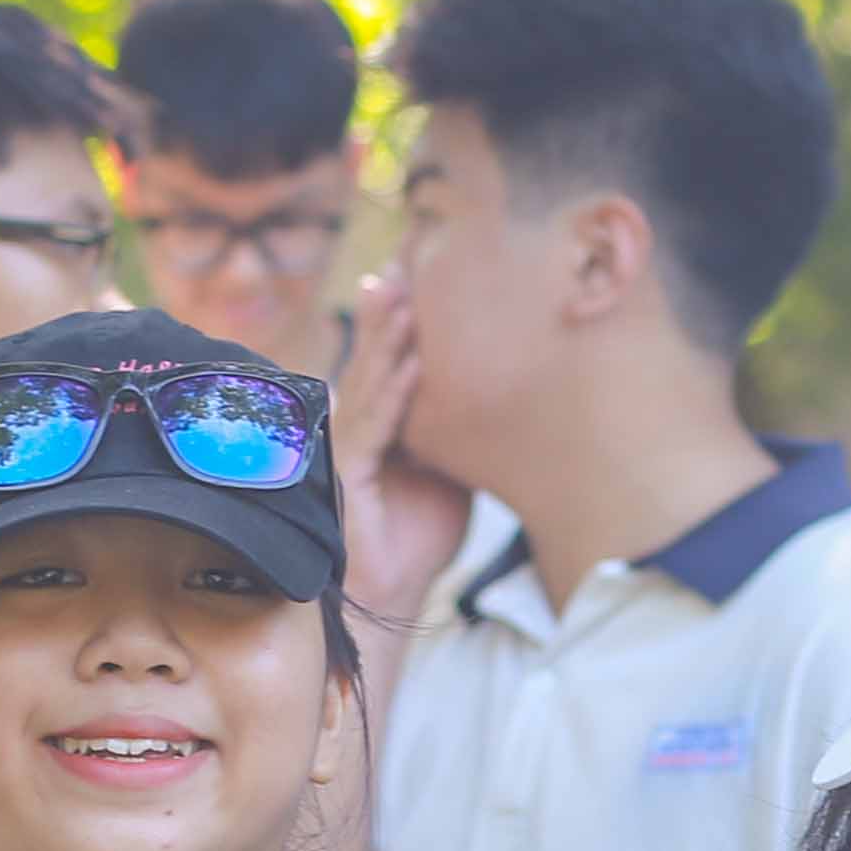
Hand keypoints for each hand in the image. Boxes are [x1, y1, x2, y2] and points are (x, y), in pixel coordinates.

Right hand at [334, 273, 473, 626]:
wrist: (396, 595)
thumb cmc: (422, 534)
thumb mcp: (453, 466)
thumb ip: (461, 425)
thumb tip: (501, 387)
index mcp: (383, 417)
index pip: (392, 353)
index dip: (405, 311)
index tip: (425, 262)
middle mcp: (360, 423)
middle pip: (375, 354)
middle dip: (392, 306)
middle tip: (410, 255)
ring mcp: (349, 448)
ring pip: (370, 382)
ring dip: (389, 338)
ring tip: (407, 293)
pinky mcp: (349, 478)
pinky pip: (374, 428)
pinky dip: (394, 396)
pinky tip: (410, 366)